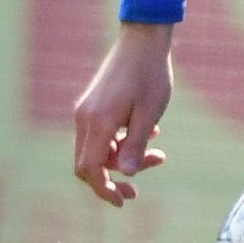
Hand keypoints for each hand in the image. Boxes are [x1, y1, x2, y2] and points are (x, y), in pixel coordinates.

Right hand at [73, 23, 174, 206]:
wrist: (143, 41)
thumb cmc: (151, 75)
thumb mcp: (150, 113)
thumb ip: (137, 144)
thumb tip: (126, 175)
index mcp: (98, 123)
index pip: (90, 168)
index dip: (103, 189)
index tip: (122, 201)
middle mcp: (85, 118)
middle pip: (89, 163)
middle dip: (112, 178)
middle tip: (138, 189)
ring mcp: (87, 111)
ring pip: (98, 149)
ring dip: (124, 158)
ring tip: (158, 155)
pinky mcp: (94, 105)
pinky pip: (102, 134)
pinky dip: (121, 141)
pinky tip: (150, 134)